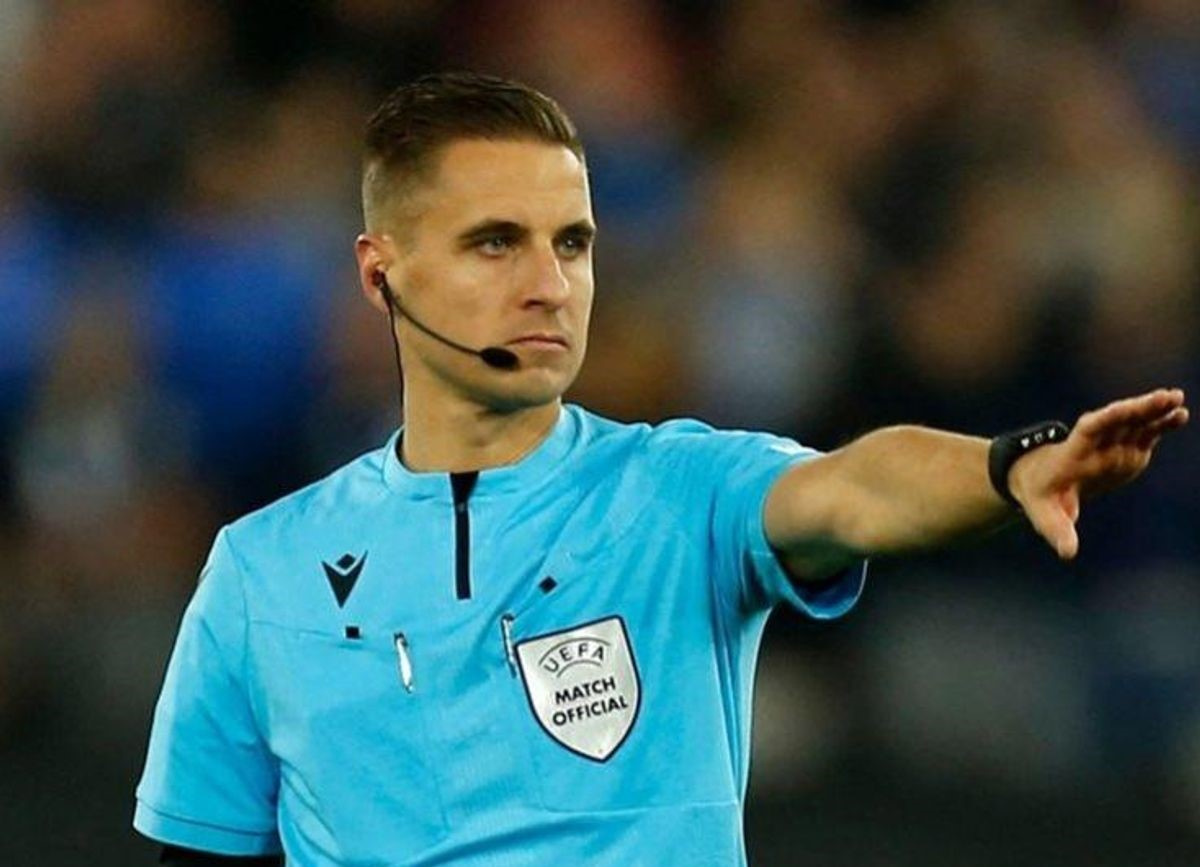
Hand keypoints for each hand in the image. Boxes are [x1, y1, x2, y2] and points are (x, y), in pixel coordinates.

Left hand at [1009, 388, 1188, 559]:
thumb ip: (1057, 531)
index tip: (1123, 409)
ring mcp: (1113, 443)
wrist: (1043, 480)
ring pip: (1135, 421)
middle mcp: (1096, 443)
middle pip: (1117, 419)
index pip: (1090, 429)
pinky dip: (1161, 423)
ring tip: (1177, 399)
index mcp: (1074, 452)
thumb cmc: (1042, 496)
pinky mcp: (1127, 448)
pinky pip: (1145, 432)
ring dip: (1154, 410)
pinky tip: (1180, 414)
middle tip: (1164, 397)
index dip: (1107, 418)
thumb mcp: (1045, 515)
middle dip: (1138, 408)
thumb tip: (1068, 553)